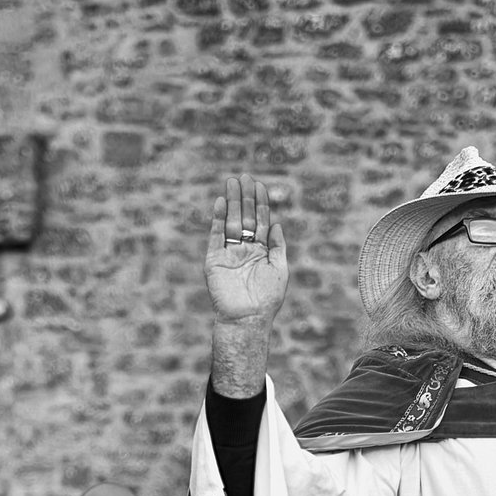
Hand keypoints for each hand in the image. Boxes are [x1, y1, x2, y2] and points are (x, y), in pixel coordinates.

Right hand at [206, 174, 287, 325]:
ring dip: (231, 202)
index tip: (259, 185)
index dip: (261, 203)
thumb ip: (278, 246)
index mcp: (261, 251)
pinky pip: (215, 237)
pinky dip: (217, 220)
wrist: (247, 319)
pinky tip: (220, 203)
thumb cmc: (267, 299)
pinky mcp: (214, 261)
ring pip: (231, 223)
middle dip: (245, 197)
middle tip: (244, 176)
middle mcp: (244, 250)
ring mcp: (229, 254)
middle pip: (245, 217)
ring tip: (231, 182)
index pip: (261, 221)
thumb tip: (277, 223)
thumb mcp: (280, 269)